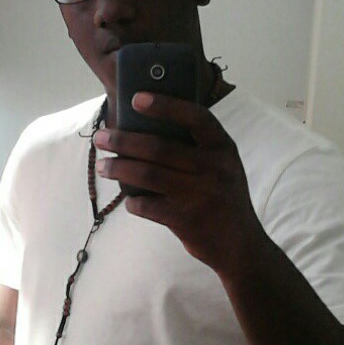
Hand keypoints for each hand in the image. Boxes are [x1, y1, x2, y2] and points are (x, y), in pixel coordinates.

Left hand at [93, 92, 261, 272]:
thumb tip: (148, 127)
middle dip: (123, 141)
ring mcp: (200, 195)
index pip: (195, 117)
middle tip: (101, 137)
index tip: (136, 98)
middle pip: (159, 147)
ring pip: (147, 175)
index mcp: (223, 148)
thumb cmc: (224, 196)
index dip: (165, 105)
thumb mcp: (223, 166)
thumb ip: (198, 148)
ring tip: (103, 166)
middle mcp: (214, 168)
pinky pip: (148, 206)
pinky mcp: (187, 221)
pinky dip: (133, 202)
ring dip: (119, 169)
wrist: (242, 245)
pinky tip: (128, 199)